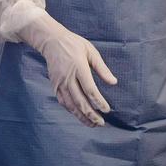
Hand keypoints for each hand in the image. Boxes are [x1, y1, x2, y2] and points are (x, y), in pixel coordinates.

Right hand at [19, 11, 117, 126]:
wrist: (51, 41)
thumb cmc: (74, 44)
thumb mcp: (91, 51)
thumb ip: (102, 68)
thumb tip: (113, 82)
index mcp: (79, 68)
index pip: (90, 90)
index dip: (99, 102)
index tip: (107, 110)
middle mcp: (68, 77)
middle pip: (80, 101)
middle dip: (91, 114)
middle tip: (101, 123)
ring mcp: (59, 82)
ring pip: (70, 104)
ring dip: (81, 116)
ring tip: (91, 124)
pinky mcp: (54, 85)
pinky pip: (63, 101)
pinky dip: (71, 110)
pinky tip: (79, 115)